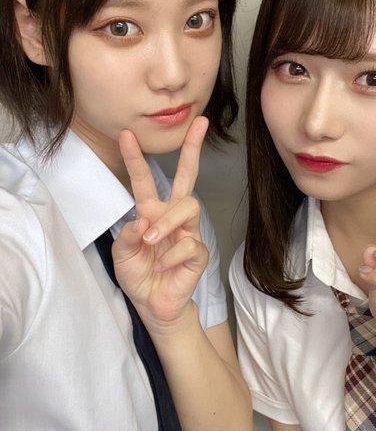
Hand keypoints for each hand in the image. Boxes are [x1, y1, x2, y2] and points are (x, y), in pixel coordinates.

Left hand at [112, 117, 208, 329]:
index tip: (126, 134)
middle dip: (193, 149)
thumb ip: (126, 237)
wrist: (155, 306)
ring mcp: (189, 232)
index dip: (135, 158)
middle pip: (187, 176)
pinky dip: (170, 256)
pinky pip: (189, 244)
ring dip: (167, 222)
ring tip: (151, 240)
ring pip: (188, 206)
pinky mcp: (199, 252)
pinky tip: (163, 266)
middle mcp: (172, 217)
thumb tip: (142, 222)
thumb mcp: (122, 256)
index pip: (145, 180)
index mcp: (152, 213)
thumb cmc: (140, 277)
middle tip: (199, 123)